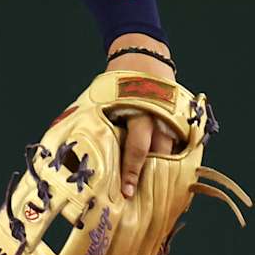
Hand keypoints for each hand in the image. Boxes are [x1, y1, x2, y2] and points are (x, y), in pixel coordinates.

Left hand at [104, 33, 178, 197]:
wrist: (143, 55)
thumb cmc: (116, 81)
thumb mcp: (101, 98)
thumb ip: (91, 121)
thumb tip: (70, 150)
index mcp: (136, 110)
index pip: (136, 148)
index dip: (132, 172)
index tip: (127, 192)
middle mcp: (158, 115)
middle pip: (160, 154)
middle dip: (152, 178)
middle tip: (144, 199)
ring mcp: (174, 116)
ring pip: (173, 150)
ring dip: (166, 171)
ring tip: (159, 192)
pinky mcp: (183, 116)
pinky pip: (181, 143)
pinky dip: (176, 159)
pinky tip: (170, 175)